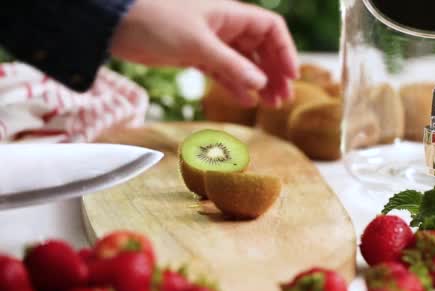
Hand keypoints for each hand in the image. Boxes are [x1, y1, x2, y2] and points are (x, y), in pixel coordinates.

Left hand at [111, 0, 298, 106]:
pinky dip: (235, 86)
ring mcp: (211, 42)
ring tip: (269, 105)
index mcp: (231, 15)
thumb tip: (261, 83)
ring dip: (258, 83)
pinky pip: (223, 72)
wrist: (114, 24)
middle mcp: (225, 27)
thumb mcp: (198, 44)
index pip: (271, 29)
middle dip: (275, 72)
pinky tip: (245, 101)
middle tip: (283, 99)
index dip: (285, 51)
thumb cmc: (155, 21)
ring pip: (244, 63)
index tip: (292, 76)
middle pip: (261, 49)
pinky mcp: (195, 56)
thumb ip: (231, 65)